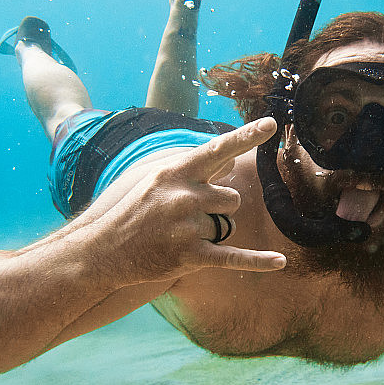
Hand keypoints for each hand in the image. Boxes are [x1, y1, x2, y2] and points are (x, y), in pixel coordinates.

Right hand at [88, 117, 285, 286]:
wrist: (103, 251)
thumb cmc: (135, 211)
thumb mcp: (158, 180)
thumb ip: (196, 168)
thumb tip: (230, 159)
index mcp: (176, 172)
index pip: (218, 149)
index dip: (247, 136)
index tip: (272, 122)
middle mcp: (183, 196)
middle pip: (231, 198)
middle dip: (219, 209)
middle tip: (186, 219)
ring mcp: (187, 227)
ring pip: (228, 225)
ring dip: (214, 232)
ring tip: (182, 236)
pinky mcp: (190, 256)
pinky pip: (234, 256)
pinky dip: (258, 261)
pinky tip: (280, 262)